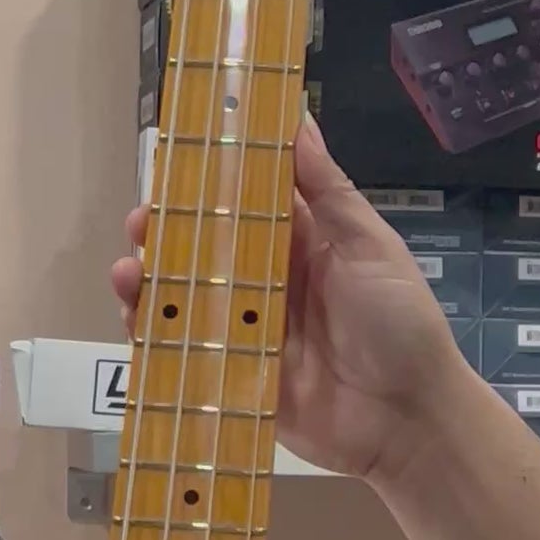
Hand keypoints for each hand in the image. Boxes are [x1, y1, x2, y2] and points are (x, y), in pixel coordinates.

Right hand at [113, 121, 469, 484]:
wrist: (409, 419)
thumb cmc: (399, 322)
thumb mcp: (369, 245)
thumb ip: (327, 189)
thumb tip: (297, 119)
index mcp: (304, 243)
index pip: (248, 200)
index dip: (212, 178)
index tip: (175, 155)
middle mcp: (269, 281)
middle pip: (207, 247)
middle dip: (168, 230)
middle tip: (142, 219)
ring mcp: (248, 328)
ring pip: (188, 295)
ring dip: (153, 278)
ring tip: (130, 266)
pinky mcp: (233, 373)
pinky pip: (186, 349)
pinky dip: (155, 331)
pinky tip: (135, 313)